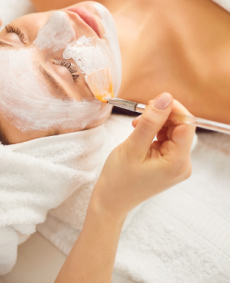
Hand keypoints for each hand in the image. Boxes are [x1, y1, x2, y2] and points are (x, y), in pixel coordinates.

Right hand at [91, 93, 195, 219]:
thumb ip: (150, 121)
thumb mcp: (133, 146)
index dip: (173, 109)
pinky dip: (154, 133)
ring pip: (172, 133)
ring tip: (136, 126)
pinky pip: (166, 141)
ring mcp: (176, 165)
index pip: (186, 125)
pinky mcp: (168, 164)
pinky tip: (140, 134)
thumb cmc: (119, 179)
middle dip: (162, 117)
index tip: (154, 102)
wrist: (111, 200)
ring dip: (156, 124)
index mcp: (178, 162)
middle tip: (141, 112)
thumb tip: (165, 98)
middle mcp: (182, 164)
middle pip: (180, 128)